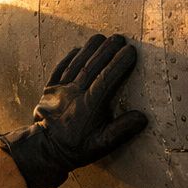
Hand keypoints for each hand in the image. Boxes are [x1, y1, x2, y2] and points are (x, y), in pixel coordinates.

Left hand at [0, 33, 146, 187]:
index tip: (131, 51)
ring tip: (102, 37)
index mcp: (89, 105)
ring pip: (76, 63)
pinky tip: (78, 48)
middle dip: (107, 50)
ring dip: (89, 48)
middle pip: (92, 66)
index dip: (119, 63)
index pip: (107, 78)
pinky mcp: (49, 89)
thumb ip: (122, 130)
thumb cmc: (76, 147)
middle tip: (120, 38)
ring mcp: (60, 89)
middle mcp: (74, 93)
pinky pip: (59, 68)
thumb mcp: (102, 145)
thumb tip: (142, 117)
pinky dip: (68, 57)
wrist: (45, 150)